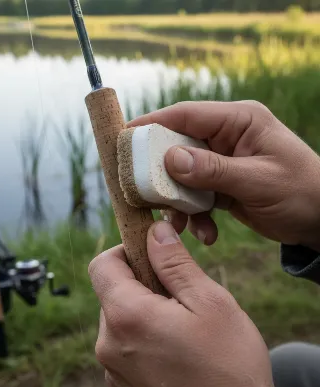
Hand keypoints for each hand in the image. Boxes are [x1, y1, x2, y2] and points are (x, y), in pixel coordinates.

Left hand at [89, 221, 276, 386]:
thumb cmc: (229, 367)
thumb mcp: (209, 302)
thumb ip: (175, 262)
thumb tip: (155, 232)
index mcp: (126, 316)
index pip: (102, 264)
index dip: (125, 250)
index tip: (152, 252)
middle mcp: (109, 343)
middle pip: (111, 290)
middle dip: (140, 281)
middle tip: (178, 292)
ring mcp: (113, 368)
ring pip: (119, 316)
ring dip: (144, 308)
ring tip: (181, 323)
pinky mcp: (122, 384)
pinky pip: (124, 343)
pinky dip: (143, 333)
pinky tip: (175, 346)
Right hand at [129, 101, 319, 251]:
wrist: (319, 220)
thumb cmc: (301, 192)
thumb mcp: (258, 180)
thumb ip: (214, 170)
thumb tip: (170, 159)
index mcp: (238, 121)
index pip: (186, 115)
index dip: (152, 123)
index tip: (124, 136)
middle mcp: (225, 138)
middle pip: (177, 146)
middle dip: (161, 172)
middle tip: (143, 192)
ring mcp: (220, 162)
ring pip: (181, 176)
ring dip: (177, 202)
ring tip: (180, 224)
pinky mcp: (219, 184)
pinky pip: (194, 196)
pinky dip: (194, 216)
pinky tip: (206, 233)